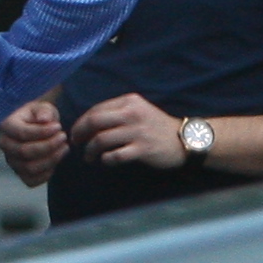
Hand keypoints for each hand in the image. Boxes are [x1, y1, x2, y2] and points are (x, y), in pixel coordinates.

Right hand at [0, 97, 68, 187]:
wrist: (39, 127)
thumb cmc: (40, 116)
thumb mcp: (43, 108)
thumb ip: (44, 111)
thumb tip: (44, 119)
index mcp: (7, 126)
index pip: (22, 134)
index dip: (42, 132)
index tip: (58, 127)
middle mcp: (5, 145)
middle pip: (25, 152)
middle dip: (49, 146)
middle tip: (64, 137)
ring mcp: (11, 160)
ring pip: (29, 168)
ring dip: (51, 159)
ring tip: (65, 148)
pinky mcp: (20, 173)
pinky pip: (31, 181)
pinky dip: (46, 174)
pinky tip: (56, 161)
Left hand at [69, 94, 188, 167]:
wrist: (186, 139)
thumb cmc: (157, 126)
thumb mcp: (139, 110)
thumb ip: (117, 112)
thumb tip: (88, 122)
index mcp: (129, 101)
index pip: (96, 110)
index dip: (81, 122)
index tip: (76, 133)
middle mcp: (132, 114)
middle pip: (94, 122)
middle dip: (79, 134)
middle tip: (77, 144)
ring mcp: (137, 132)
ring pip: (101, 140)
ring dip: (90, 150)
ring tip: (89, 157)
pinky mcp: (143, 149)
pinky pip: (115, 155)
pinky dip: (106, 160)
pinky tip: (106, 161)